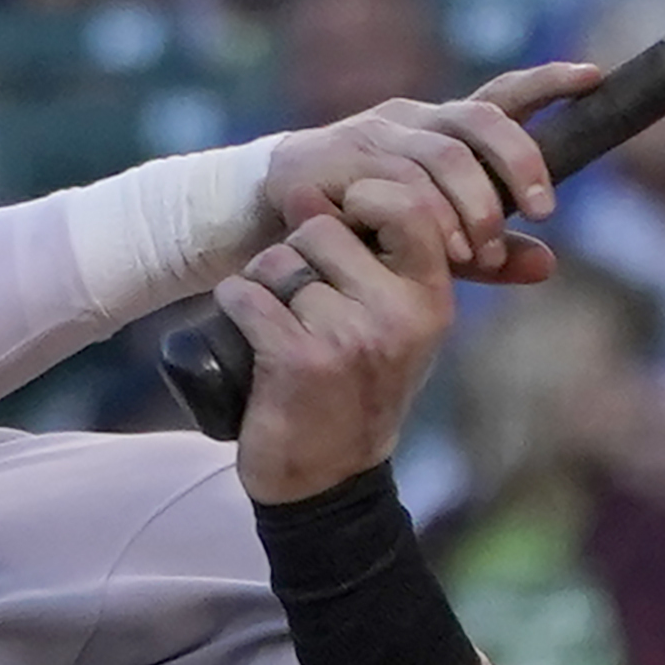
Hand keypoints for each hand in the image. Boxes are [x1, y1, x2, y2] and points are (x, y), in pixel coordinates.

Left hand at [221, 191, 470, 505]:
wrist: (329, 481)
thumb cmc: (358, 391)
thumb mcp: (399, 327)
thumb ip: (389, 261)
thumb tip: (329, 183)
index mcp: (431, 300)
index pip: (406, 206)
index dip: (362, 199)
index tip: (341, 224)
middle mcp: (398, 315)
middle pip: (321, 228)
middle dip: (296, 252)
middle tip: (300, 298)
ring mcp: (349, 337)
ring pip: (277, 262)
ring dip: (262, 284)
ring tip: (278, 323)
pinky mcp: (298, 359)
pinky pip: (244, 294)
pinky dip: (233, 306)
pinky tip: (247, 334)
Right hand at [260, 63, 590, 283]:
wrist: (257, 225)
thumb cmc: (354, 230)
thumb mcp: (430, 244)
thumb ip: (488, 253)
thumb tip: (549, 265)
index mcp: (435, 129)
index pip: (498, 98)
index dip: (547, 84)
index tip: (594, 75)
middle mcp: (404, 121)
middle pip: (478, 123)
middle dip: (519, 164)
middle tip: (543, 211)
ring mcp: (363, 137)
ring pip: (436, 158)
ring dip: (468, 206)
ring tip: (479, 251)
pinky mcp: (323, 164)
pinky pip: (383, 187)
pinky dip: (417, 220)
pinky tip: (431, 249)